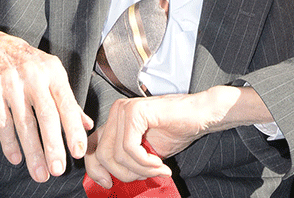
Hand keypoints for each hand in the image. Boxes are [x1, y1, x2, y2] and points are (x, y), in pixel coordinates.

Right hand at [0, 29, 92, 182]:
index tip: (80, 151)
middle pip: (46, 115)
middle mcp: (33, 75)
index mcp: (52, 71)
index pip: (66, 103)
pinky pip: (2, 123)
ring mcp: (11, 83)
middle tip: (58, 170)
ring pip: (24, 123)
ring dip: (33, 152)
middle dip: (53, 146)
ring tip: (40, 174)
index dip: (73, 128)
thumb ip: (69, 100)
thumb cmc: (26, 62)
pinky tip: (16, 159)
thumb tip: (87, 125)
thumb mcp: (50, 72)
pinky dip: (9, 143)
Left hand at [84, 87, 271, 186]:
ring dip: (139, 169)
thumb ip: (126, 160)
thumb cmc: (176, 131)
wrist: (199, 115)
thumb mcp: (144, 152)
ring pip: (117, 154)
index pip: (93, 146)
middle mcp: (117, 111)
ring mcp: (125, 109)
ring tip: (157, 169)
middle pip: (102, 153)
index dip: (95, 169)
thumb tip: (108, 180)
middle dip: (124, 173)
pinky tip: (159, 163)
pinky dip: (144, 162)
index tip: (108, 184)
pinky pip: (129, 147)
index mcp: (116, 120)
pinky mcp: (135, 111)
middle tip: (146, 176)